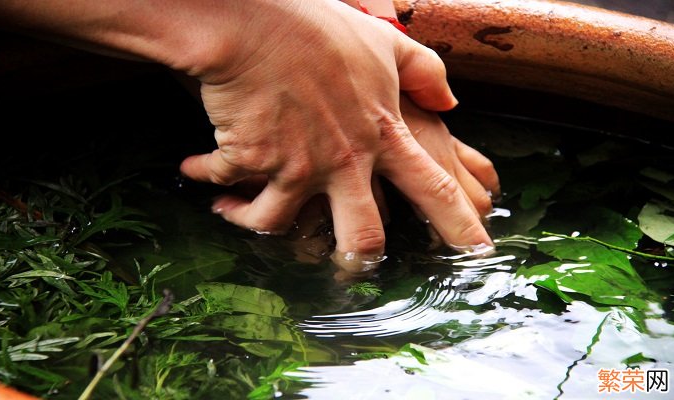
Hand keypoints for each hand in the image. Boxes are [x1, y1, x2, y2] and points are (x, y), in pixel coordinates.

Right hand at [178, 1, 492, 270]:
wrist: (254, 23)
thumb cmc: (319, 28)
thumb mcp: (385, 43)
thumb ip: (425, 73)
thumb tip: (452, 103)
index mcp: (382, 135)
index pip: (434, 188)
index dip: (460, 227)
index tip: (479, 256)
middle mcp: (345, 162)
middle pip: (362, 238)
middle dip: (356, 262)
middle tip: (347, 268)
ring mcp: (298, 168)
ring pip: (278, 226)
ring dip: (249, 221)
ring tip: (234, 212)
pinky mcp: (254, 162)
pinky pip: (225, 185)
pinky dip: (206, 180)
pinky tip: (194, 169)